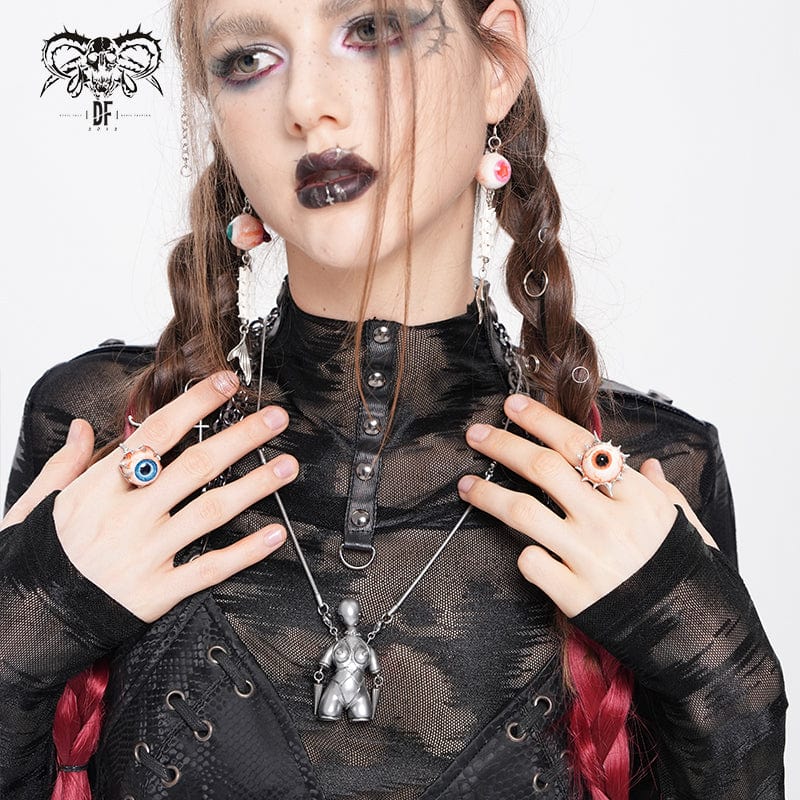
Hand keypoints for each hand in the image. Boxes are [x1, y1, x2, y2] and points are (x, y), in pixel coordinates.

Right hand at [14, 371, 295, 622]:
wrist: (27, 623)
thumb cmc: (36, 560)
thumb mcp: (37, 504)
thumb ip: (64, 463)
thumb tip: (80, 426)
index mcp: (99, 487)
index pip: (157, 432)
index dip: (196, 403)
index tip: (226, 383)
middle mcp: (128, 515)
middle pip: (195, 465)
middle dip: (241, 437)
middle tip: (275, 418)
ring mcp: (146, 553)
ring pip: (211, 511)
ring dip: (255, 486)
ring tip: (287, 466)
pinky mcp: (158, 591)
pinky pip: (210, 568)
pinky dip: (245, 552)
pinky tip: (273, 535)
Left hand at [457, 394, 715, 617]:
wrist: (694, 639)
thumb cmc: (686, 576)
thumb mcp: (684, 524)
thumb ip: (660, 490)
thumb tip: (644, 465)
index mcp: (637, 497)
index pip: (579, 445)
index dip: (540, 420)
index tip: (513, 406)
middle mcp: (609, 521)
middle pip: (543, 468)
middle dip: (503, 444)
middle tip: (476, 434)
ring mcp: (588, 557)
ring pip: (523, 511)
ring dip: (488, 493)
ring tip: (466, 484)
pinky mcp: (574, 594)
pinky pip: (530, 561)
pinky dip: (522, 552)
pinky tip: (520, 548)